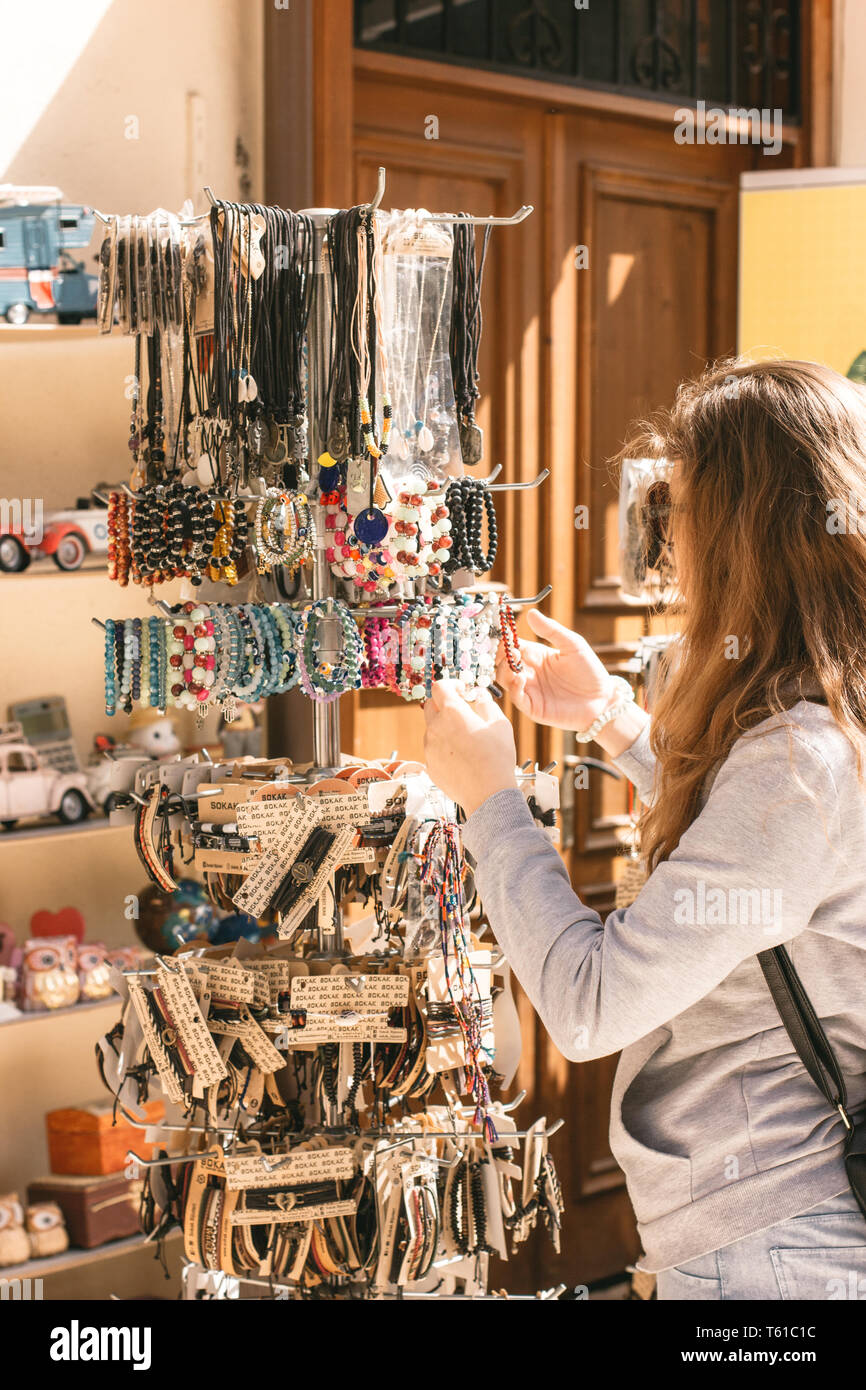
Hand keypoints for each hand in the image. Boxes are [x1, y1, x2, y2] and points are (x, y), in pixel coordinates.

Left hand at [423, 679, 517, 817]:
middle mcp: (435, 728)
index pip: (440, 686)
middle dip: (444, 704)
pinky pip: (433, 749)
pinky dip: (443, 747)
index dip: (451, 684)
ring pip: (431, 729)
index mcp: (452, 713)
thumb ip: (486, 704)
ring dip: (444, 727)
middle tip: (462, 712)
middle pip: (430, 706)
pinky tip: (461, 757)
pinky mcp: (429, 765)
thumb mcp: (499, 724)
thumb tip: (479, 696)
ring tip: (466, 739)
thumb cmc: (496, 758)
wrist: (487, 794)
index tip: (462, 690)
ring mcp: (429, 748)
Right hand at [497, 608, 616, 731]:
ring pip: (505, 679)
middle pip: (503, 663)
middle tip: (507, 651)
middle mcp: (529, 672)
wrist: (602, 699)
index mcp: (536, 655)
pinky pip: (516, 698)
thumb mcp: (573, 645)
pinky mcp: (533, 707)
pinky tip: (519, 679)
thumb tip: (532, 613)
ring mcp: (530, 690)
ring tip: (513, 664)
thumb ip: (551, 630)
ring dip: (504, 670)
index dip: (505, 640)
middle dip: (501, 656)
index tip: (503, 633)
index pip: (513, 645)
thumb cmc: (589, 670)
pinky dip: (513, 688)